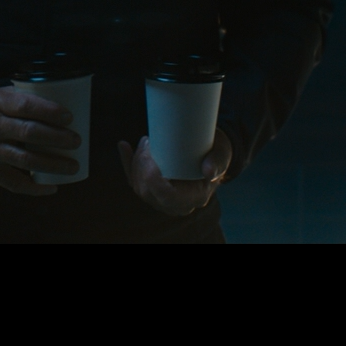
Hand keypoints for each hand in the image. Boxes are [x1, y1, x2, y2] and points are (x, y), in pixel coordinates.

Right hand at [0, 87, 81, 195]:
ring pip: (25, 160)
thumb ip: (21, 98)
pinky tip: (51, 187)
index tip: (69, 117)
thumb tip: (59, 100)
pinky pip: (13, 182)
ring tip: (73, 166)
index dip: (49, 111)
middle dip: (57, 139)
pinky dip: (35, 188)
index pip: (25, 105)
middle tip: (76, 141)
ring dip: (53, 165)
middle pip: (30, 133)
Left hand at [116, 130, 230, 215]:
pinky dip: (128, 163)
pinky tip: (123, 146)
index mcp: (194, 197)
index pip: (168, 197)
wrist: (212, 154)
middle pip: (149, 191)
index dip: (155, 182)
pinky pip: (134, 181)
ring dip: (136, 161)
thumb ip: (218, 162)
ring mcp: (162, 198)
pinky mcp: (152, 189)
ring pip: (139, 185)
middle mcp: (176, 203)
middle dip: (142, 166)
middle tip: (150, 142)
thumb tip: (209, 171)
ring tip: (147, 141)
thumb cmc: (217, 152)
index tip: (151, 159)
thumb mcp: (222, 154)